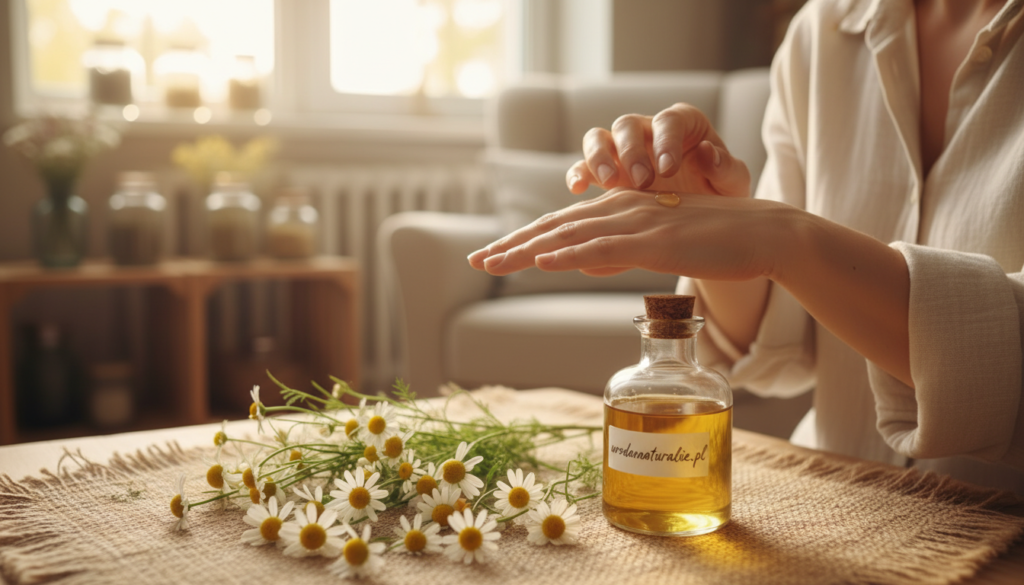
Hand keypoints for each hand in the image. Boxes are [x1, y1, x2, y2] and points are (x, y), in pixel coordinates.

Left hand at [467, 188, 790, 281]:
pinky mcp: (656, 241)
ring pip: (571, 236)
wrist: (764, 233)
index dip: (524, 241)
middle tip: (476, 260)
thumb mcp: (659, 248)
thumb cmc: (715, 243)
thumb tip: (589, 265)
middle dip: (513, 245)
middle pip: (556, 228)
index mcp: (622, 211)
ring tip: (492, 262)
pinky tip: (543, 260)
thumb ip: (622, 253)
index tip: (492, 256)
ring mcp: (638, 224)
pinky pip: (606, 248)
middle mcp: (623, 210)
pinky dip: (571, 254)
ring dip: (527, 249)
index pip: (562, 227)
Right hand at [565, 103, 750, 197]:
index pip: (668, 121)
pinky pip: (583, 167)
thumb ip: (726, 168)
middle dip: (631, 151)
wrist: (703, 219)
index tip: (670, 168)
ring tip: (607, 182)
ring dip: (599, 158)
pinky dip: (578, 174)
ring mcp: (621, 152)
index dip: (666, 141)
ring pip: (598, 139)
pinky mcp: (604, 174)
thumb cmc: (719, 194)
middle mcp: (647, 132)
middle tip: (642, 180)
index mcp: (682, 124)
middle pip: (627, 125)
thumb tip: (707, 152)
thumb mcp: (733, 184)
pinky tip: (578, 189)